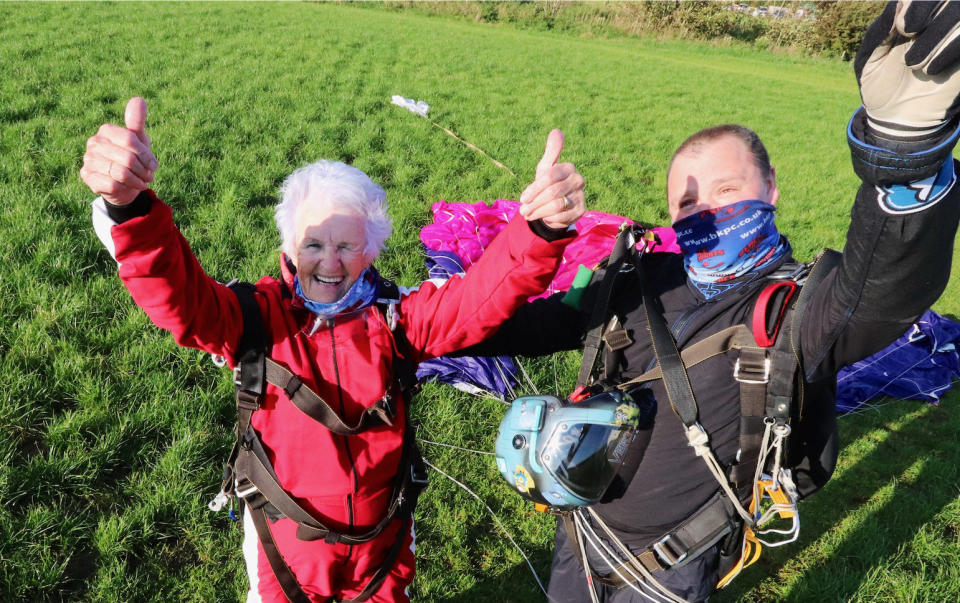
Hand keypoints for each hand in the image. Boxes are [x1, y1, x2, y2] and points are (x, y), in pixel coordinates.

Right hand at [80, 97, 157, 205]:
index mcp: (106, 130)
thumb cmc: (132, 158)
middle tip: (149, 176)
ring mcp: (88, 160)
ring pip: (121, 173)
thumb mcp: (139, 140)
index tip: (154, 165)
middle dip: (143, 170)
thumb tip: (139, 99)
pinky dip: (126, 188)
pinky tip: (129, 188)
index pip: (130, 139)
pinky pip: (112, 184)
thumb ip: (137, 121)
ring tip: (142, 182)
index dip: (146, 155)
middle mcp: (94, 143)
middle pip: (127, 158)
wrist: (123, 183)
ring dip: (137, 180)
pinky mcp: (87, 177)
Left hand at [518, 129, 584, 229]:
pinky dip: (549, 219)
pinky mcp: (582, 210)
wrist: (558, 205)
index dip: (533, 189)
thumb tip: (557, 131)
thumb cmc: (549, 183)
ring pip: (556, 206)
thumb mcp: (546, 168)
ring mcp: (581, 196)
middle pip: (551, 193)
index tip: (522, 199)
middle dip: (534, 203)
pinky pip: (561, 217)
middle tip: (523, 211)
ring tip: (528, 215)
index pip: (549, 177)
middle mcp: (578, 180)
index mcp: (569, 167)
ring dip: (539, 212)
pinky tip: (544, 218)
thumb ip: (550, 152)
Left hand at [856, 0, 959, 138]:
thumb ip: (879, 32)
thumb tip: (898, 3)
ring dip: (937, 34)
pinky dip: (952, 48)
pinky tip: (932, 69)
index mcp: (909, 16)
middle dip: (927, 11)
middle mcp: (935, 21)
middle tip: (908, 34)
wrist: (897, 119)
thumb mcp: (869, 60)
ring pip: (959, 13)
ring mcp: (953, 36)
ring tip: (914, 64)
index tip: (902, 27)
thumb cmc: (879, 86)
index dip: (918, 4)